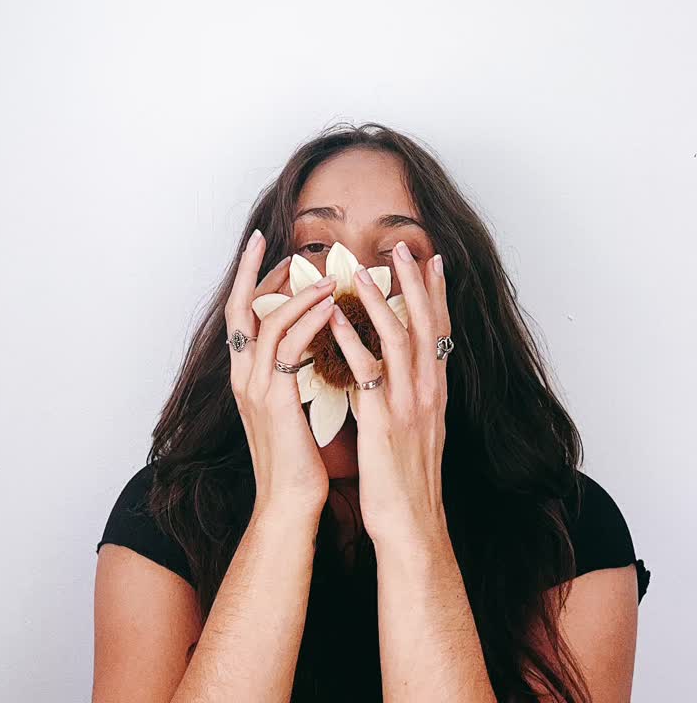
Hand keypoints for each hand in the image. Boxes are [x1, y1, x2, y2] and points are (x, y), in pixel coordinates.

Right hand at [226, 231, 335, 523]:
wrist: (290, 505)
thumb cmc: (300, 461)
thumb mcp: (293, 407)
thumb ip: (295, 373)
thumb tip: (316, 343)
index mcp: (246, 377)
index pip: (242, 316)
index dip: (255, 283)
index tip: (276, 256)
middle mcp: (243, 377)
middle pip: (238, 308)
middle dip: (251, 271)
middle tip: (269, 241)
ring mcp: (255, 387)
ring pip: (267, 321)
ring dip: (297, 294)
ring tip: (325, 276)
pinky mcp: (274, 400)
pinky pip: (290, 348)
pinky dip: (309, 320)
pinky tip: (332, 307)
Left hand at [327, 243, 450, 545]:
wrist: (412, 527)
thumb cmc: (409, 483)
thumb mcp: (420, 431)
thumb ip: (414, 397)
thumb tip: (405, 372)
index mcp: (436, 393)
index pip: (441, 331)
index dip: (438, 294)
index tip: (434, 260)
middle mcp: (428, 392)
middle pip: (426, 324)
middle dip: (417, 283)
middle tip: (408, 247)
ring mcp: (408, 405)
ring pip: (399, 340)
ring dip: (382, 302)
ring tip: (365, 272)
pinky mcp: (383, 421)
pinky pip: (367, 374)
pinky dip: (351, 344)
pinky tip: (334, 323)